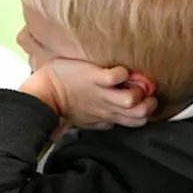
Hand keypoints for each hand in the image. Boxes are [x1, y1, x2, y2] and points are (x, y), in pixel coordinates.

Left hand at [20, 58, 156, 128]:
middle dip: (148, 101)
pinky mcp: (95, 78)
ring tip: (130, 81)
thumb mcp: (88, 119)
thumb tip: (115, 122)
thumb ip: (104, 120)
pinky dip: (121, 72)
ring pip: (133, 99)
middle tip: (141, 91)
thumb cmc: (65, 104)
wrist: (44, 94)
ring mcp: (102, 93)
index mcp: (109, 116)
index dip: (148, 111)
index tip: (145, 100)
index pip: (140, 121)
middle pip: (142, 113)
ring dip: (137, 88)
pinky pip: (117, 77)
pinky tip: (116, 70)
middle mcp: (108, 107)